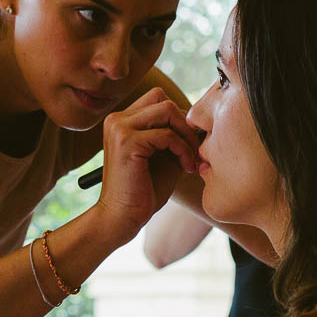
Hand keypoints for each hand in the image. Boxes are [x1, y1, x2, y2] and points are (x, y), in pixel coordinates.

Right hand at [91, 88, 202, 243]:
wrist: (121, 218)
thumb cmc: (143, 191)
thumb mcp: (164, 156)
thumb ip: (175, 136)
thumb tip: (199, 121)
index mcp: (122, 121)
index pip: (158, 99)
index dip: (179, 118)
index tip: (190, 144)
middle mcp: (117, 119)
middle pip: (163, 98)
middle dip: (185, 123)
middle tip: (195, 150)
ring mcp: (119, 127)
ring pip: (167, 109)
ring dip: (186, 134)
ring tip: (191, 159)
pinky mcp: (127, 141)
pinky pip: (167, 134)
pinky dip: (183, 149)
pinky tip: (185, 167)